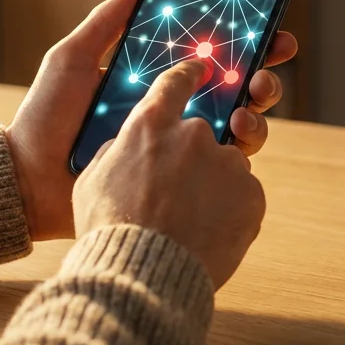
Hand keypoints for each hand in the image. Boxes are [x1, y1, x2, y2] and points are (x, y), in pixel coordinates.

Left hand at [5, 0, 297, 240]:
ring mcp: (177, 146)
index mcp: (151, 80)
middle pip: (232, 86)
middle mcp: (171, 111)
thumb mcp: (72, 60)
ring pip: (237, 121)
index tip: (267, 22)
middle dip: (261, 67)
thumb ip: (106, 22)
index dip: (241, 39)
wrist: (28, 182)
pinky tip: (240, 130)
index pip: (205, 55)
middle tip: (271, 55)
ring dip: (257, 104)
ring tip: (254, 95)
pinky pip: (221, 163)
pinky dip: (242, 144)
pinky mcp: (178, 180)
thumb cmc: (46, 118)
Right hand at [73, 60, 265, 288]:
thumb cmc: (109, 230)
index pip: (176, 81)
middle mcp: (194, 134)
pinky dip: (231, 212)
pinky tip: (207, 234)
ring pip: (227, 167)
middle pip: (205, 133)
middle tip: (182, 189)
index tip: (204, 70)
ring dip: (215, 187)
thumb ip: (116, 153)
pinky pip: (244, 195)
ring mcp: (227, 163)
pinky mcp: (251, 194)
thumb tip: (128, 146)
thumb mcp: (92, 181)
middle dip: (197, 157)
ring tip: (190, 223)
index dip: (191, 73)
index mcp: (150, 125)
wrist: (144, 275)